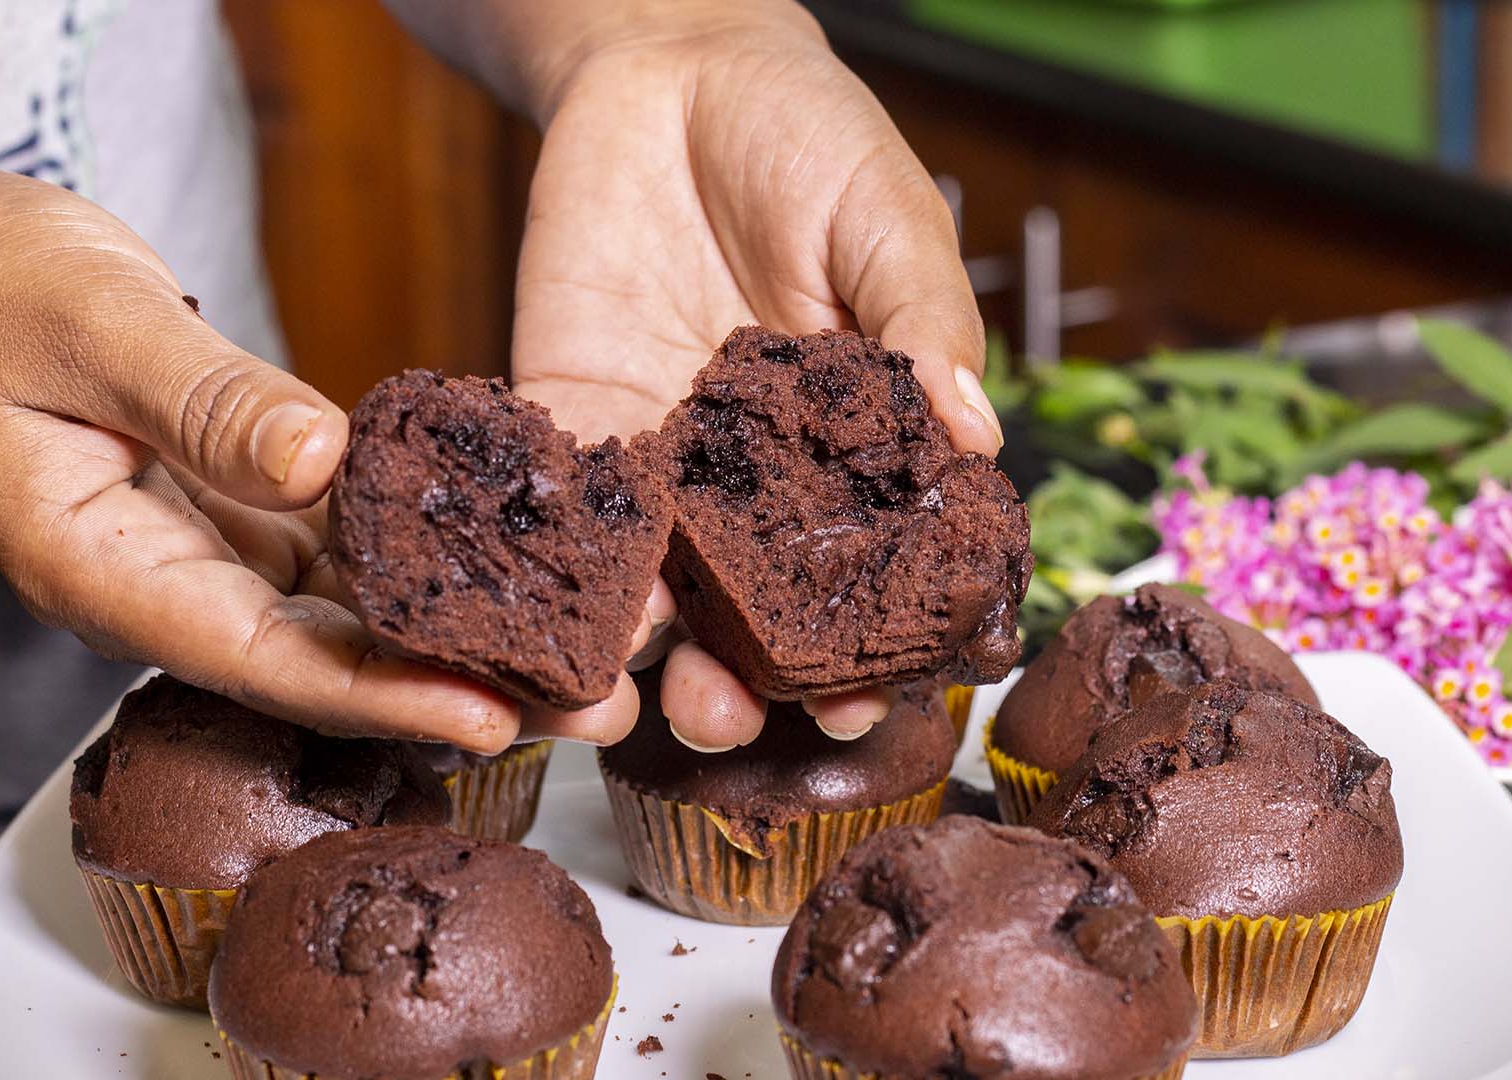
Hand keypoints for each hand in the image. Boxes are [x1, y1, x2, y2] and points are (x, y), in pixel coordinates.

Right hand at [0, 105, 642, 749]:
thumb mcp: (90, 325)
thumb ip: (206, 402)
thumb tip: (323, 464)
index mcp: (99, 572)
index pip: (260, 659)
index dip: (380, 695)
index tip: (491, 715)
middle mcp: (160, 586)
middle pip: (324, 662)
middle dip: (457, 686)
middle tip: (592, 703)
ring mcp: (200, 555)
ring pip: (346, 615)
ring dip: (458, 633)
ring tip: (583, 645)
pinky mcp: (237, 511)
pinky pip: (341, 551)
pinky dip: (421, 560)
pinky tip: (511, 560)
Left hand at [505, 6, 998, 748]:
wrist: (673, 63)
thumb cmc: (810, 135)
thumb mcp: (889, 220)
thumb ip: (922, 326)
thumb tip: (975, 436)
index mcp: (852, 451)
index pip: (863, 574)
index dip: (857, 649)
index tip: (851, 711)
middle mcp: (753, 480)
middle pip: (744, 608)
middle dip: (732, 679)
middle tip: (719, 717)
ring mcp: (656, 458)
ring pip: (644, 583)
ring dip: (627, 653)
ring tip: (616, 702)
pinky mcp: (568, 416)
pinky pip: (554, 505)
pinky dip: (544, 563)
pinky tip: (536, 611)